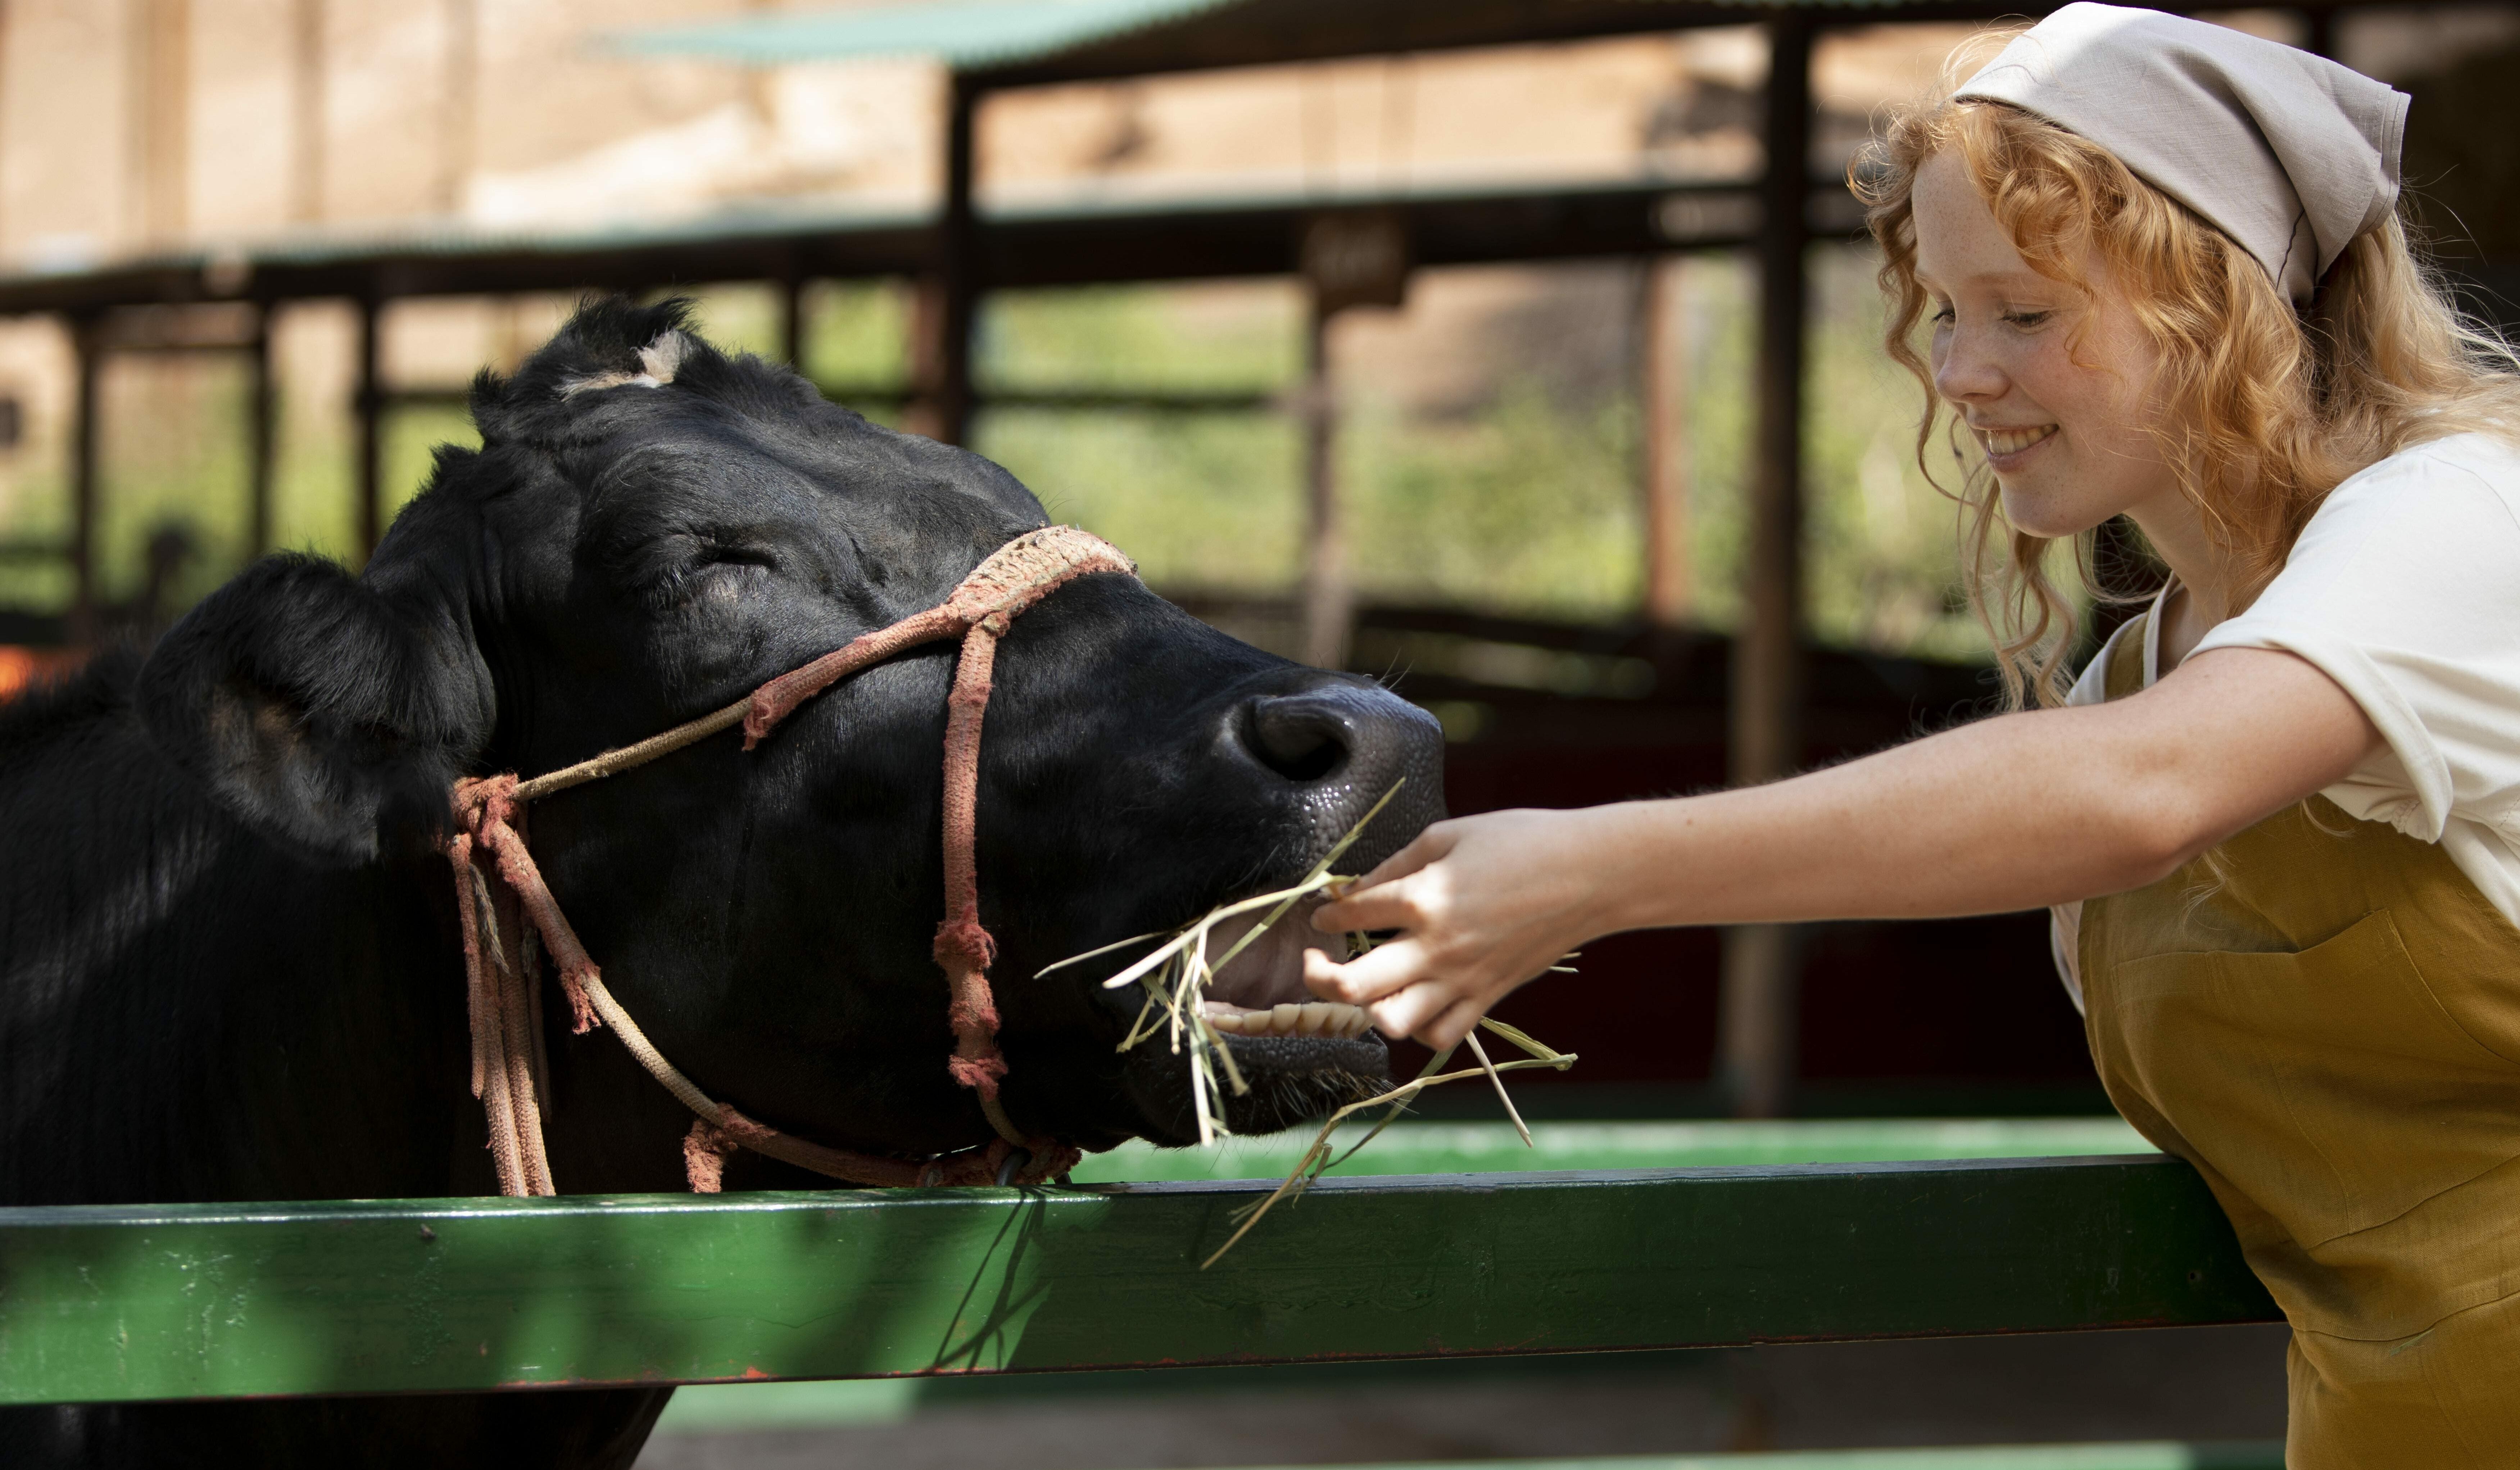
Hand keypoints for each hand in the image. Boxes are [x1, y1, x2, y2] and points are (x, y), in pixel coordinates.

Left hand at [1302, 807, 1616, 1049]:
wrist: (1590, 875)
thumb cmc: (1522, 841)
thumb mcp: (1450, 834)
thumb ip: (1397, 863)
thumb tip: (1355, 887)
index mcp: (1424, 898)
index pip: (1352, 915)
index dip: (1328, 913)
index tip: (1324, 912)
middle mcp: (1437, 947)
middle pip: (1354, 986)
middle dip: (1319, 977)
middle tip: (1315, 962)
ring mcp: (1463, 979)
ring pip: (1393, 1022)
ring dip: (1367, 1010)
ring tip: (1365, 989)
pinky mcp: (1489, 997)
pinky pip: (1441, 1034)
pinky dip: (1418, 1027)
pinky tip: (1413, 1001)